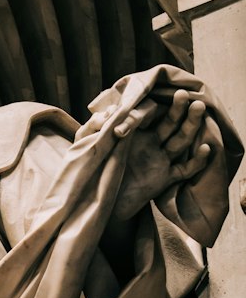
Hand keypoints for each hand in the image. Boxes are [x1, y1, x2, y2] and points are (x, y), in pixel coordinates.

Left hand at [80, 87, 211, 220]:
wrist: (98, 203)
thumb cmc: (92, 173)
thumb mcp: (89, 148)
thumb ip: (93, 129)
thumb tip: (106, 113)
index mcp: (134, 133)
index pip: (147, 114)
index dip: (147, 109)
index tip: (144, 108)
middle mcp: (150, 143)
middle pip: (169, 123)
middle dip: (177, 108)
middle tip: (183, 94)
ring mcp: (159, 160)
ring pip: (179, 140)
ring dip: (190, 124)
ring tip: (198, 106)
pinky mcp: (164, 178)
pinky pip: (185, 169)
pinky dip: (197, 161)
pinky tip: (207, 148)